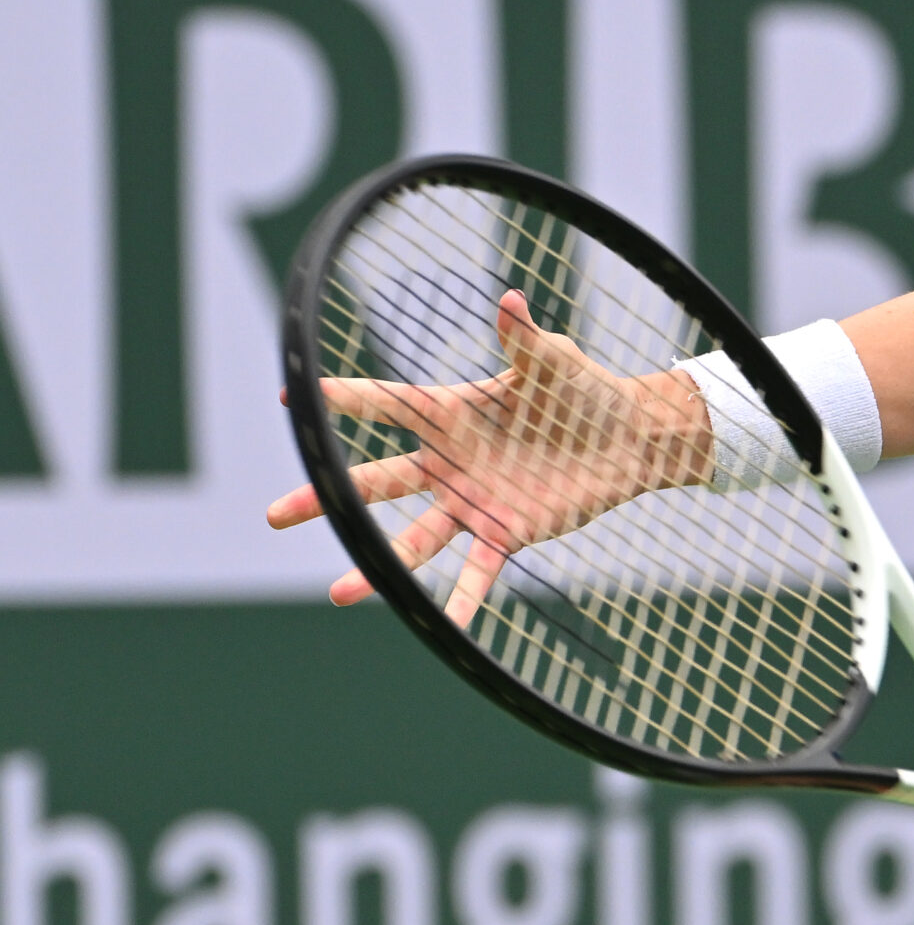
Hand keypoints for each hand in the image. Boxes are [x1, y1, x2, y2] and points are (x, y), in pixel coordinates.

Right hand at [266, 289, 713, 622]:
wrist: (627, 437)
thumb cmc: (583, 391)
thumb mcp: (553, 361)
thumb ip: (524, 339)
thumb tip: (511, 298)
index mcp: (451, 414)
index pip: (387, 404)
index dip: (343, 399)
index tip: (290, 394)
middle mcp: (450, 463)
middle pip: (375, 482)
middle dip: (326, 498)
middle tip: (275, 515)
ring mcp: (474, 501)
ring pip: (414, 538)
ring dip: (379, 565)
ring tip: (341, 594)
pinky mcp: (508, 531)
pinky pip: (478, 571)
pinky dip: (461, 599)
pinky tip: (443, 626)